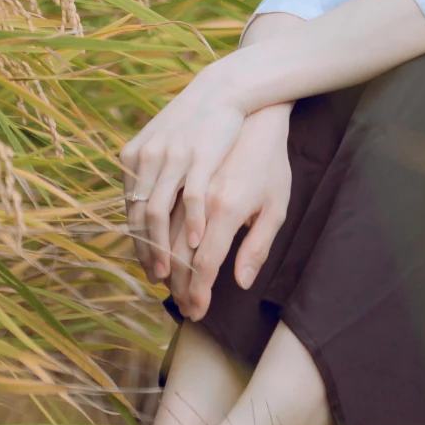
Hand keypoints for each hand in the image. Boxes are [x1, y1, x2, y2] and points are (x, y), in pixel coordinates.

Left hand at [120, 57, 248, 283]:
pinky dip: (191, 223)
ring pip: (156, 213)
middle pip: (138, 217)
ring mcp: (171, 158)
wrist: (224, 87)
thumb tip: (139, 202)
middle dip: (146, 253)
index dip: (136, 242)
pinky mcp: (199, 156)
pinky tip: (196, 243)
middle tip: (156, 280)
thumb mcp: (162, 141)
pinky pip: (191, 197)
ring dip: (162, 248)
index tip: (146, 265)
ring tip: (171, 273)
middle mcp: (147, 160)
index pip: (129, 210)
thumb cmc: (197, 121)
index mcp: (135, 158)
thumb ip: (149, 171)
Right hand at [165, 106, 293, 320]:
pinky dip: (148, 234)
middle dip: (178, 286)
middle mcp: (199, 196)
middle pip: (177, 254)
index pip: (205, 263)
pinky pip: (149, 208)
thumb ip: (258, 246)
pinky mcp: (166, 168)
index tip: (197, 312)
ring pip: (157, 234)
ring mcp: (179, 179)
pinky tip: (156, 250)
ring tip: (166, 285)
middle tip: (183, 306)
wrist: (251, 112)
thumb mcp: (275, 206)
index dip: (198, 292)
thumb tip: (240, 283)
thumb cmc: (269, 163)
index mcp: (228, 207)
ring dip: (158, 264)